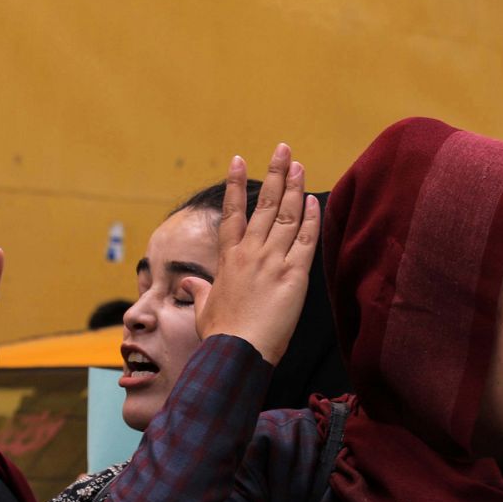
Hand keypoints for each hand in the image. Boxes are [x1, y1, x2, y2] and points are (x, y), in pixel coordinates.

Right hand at [183, 145, 319, 364]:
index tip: (239, 160)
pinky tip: (314, 199)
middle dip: (274, 174)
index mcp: (228, 259)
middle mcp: (250, 253)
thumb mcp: (203, 309)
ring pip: (285, 216)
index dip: (235, 185)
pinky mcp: (293, 276)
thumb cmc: (220, 335)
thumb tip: (189, 282)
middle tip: (283, 150)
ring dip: (294, 188)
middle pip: (264, 205)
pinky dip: (310, 219)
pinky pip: (304, 241)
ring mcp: (272, 261)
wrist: (238, 351)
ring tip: (298, 165)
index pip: (232, 213)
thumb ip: (199, 290)